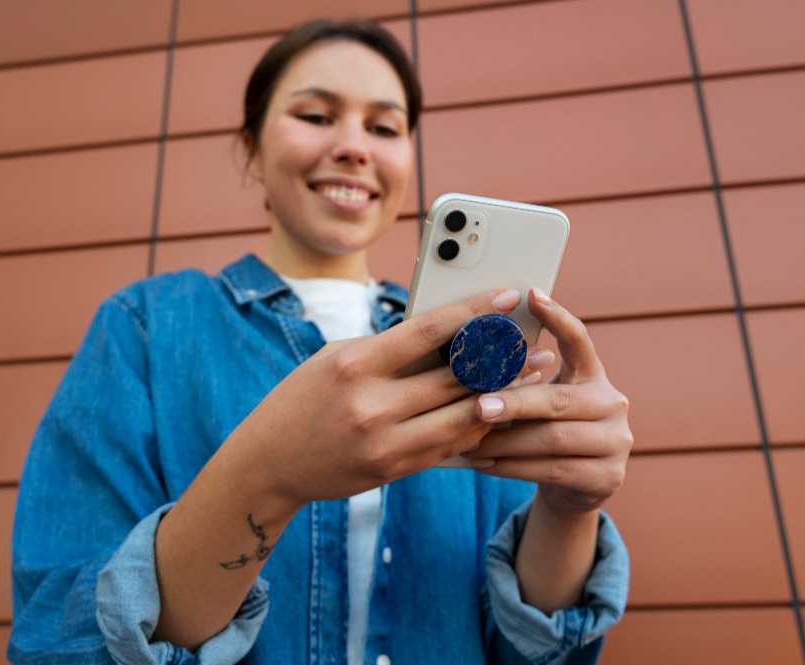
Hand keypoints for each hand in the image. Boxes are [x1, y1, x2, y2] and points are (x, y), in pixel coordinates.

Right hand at [220, 288, 523, 512]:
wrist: (268, 464)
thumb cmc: (301, 399)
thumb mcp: (336, 359)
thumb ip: (387, 348)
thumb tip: (446, 333)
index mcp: (355, 364)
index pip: (429, 330)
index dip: (475, 310)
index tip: (509, 295)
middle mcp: (372, 405)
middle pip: (456, 377)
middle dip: (502, 358)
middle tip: (536, 344)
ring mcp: (385, 443)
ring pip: (463, 417)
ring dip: (502, 397)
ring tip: (531, 379)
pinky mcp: (393, 470)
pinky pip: (449, 446)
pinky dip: (477, 427)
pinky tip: (499, 411)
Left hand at [460, 288, 632, 517]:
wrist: (572, 486)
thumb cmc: (543, 430)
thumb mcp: (537, 401)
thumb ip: (520, 380)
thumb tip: (470, 360)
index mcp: (593, 374)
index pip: (579, 340)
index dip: (558, 317)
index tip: (532, 295)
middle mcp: (613, 403)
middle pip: (558, 400)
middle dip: (514, 403)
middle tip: (478, 406)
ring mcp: (616, 442)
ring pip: (553, 440)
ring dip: (505, 442)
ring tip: (468, 442)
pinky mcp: (607, 478)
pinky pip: (552, 471)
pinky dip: (511, 467)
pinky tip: (483, 463)